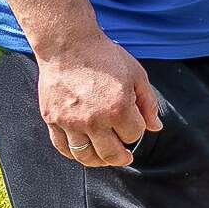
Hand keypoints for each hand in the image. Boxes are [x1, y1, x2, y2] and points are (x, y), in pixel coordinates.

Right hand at [35, 33, 161, 166]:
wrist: (68, 45)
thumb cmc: (105, 57)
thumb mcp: (136, 74)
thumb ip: (148, 103)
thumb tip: (155, 127)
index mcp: (118, 108)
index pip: (134, 135)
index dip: (136, 130)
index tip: (133, 122)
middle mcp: (94, 120)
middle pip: (111, 153)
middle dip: (122, 157)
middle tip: (126, 157)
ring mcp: (70, 122)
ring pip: (86, 156)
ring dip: (99, 161)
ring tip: (105, 159)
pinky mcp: (52, 120)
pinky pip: (63, 148)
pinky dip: (73, 155)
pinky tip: (82, 152)